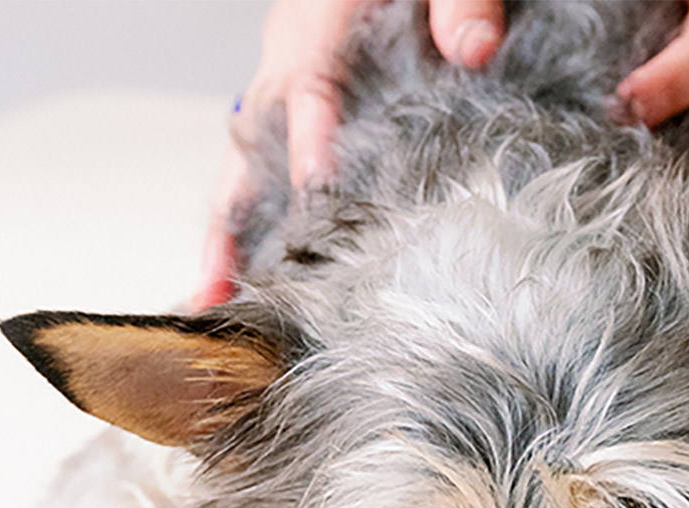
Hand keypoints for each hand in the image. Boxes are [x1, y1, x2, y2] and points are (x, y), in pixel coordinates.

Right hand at [192, 0, 505, 309]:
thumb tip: (474, 48)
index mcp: (322, 15)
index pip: (308, 87)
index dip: (308, 145)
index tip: (315, 199)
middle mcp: (290, 45)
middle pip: (251, 139)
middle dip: (231, 217)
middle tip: (215, 288)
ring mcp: (288, 69)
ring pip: (248, 155)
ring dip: (230, 225)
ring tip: (214, 297)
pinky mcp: (300, 86)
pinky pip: (266, 152)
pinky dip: (254, 207)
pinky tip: (253, 263)